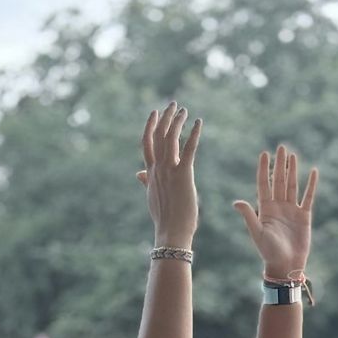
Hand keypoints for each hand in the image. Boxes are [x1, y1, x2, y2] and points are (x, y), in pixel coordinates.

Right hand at [137, 103, 200, 246]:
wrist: (171, 233)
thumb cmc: (164, 219)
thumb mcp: (152, 197)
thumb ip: (146, 181)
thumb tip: (138, 173)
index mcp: (150, 174)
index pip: (147, 144)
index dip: (150, 126)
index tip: (155, 113)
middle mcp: (158, 169)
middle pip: (159, 136)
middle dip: (165, 118)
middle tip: (173, 104)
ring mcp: (169, 171)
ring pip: (171, 138)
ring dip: (177, 121)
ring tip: (184, 111)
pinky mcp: (184, 175)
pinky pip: (188, 149)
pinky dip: (194, 134)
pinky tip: (198, 122)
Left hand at [234, 146, 318, 278]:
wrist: (285, 265)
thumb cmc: (268, 252)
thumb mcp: (257, 233)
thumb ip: (248, 215)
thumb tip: (236, 202)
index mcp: (265, 209)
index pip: (264, 184)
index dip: (264, 169)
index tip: (264, 153)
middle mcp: (278, 206)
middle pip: (278, 180)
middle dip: (279, 164)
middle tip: (281, 147)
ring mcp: (291, 210)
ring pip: (292, 185)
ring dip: (293, 170)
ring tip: (292, 155)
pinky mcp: (304, 216)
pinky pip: (308, 196)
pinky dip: (311, 185)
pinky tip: (313, 172)